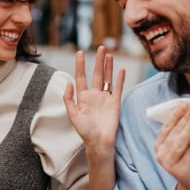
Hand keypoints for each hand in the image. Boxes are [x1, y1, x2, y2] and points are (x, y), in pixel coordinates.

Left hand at [64, 45, 124, 189]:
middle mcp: (95, 95)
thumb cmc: (84, 131)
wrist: (99, 142)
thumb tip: (68, 83)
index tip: (80, 53)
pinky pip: (118, 88)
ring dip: (108, 66)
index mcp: (83, 97)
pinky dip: (120, 78)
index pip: (81, 76)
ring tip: (109, 54)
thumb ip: (69, 98)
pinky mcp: (115, 102)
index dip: (80, 65)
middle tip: (101, 47)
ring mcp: (106, 98)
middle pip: (97, 73)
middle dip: (98, 61)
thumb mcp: (72, 114)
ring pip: (108, 78)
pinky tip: (121, 69)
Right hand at [155, 103, 189, 189]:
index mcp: (159, 146)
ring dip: (189, 128)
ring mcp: (169, 164)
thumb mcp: (185, 143)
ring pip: (180, 143)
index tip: (184, 103)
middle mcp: (160, 155)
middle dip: (184, 119)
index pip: (167, 127)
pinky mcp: (180, 172)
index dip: (175, 114)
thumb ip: (184, 130)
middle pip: (174, 133)